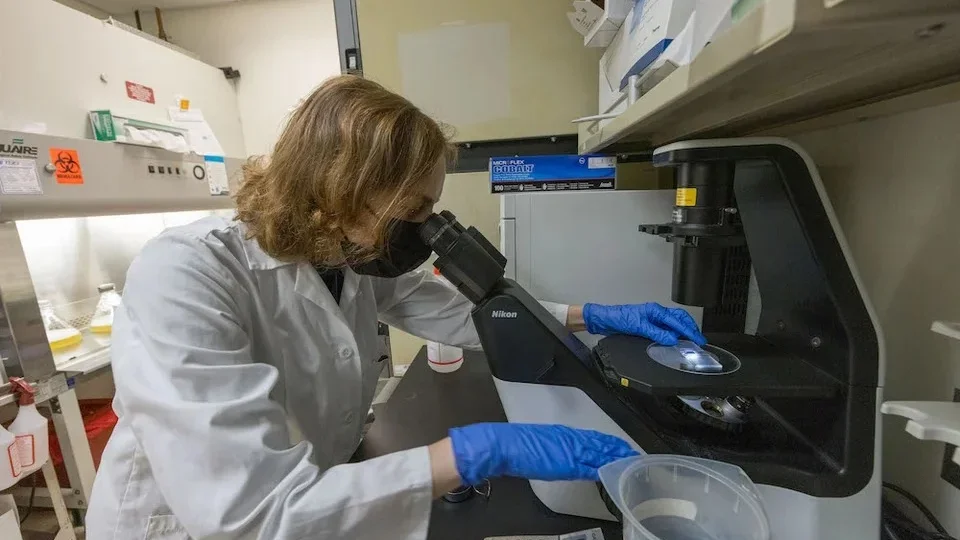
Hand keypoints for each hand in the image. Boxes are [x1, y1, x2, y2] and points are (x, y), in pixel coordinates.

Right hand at [448, 423, 636, 485]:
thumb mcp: (541, 444)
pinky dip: (605, 467)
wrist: (505, 446)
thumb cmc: (517, 446)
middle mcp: (571, 439)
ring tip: (632, 461)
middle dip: (619, 450)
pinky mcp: (568, 462)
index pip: (594, 438)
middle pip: (602, 444)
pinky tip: (614, 470)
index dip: (610, 443)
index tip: (623, 447)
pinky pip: (591, 465)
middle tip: (636, 455)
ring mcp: (571, 450)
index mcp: (565, 433)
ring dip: (617, 457)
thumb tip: (565, 454)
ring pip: (601, 453)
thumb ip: (556, 447)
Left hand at [582, 303, 705, 345]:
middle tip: (699, 340)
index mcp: (655, 310)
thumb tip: (672, 339)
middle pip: (679, 319)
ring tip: (691, 340)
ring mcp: (652, 319)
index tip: (698, 340)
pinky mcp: (648, 325)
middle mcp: (656, 313)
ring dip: (683, 331)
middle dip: (691, 328)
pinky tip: (675, 340)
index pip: (677, 321)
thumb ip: (656, 333)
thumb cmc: (617, 317)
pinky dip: (674, 334)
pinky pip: (666, 329)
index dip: (689, 331)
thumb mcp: (638, 327)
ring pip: (673, 323)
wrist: (604, 320)